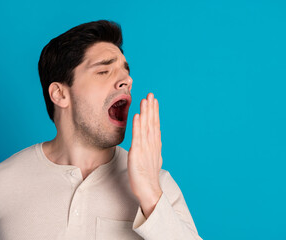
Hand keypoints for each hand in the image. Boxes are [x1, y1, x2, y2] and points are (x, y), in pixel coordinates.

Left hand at [128, 93, 162, 217]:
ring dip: (146, 113)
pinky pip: (138, 136)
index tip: (153, 101)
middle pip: (152, 123)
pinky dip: (138, 125)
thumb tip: (154, 139)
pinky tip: (137, 116)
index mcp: (155, 145)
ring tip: (145, 100)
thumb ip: (152, 148)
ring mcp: (145, 148)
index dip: (154, 112)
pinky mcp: (138, 153)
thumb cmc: (148, 177)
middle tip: (151, 94)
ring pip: (146, 127)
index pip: (155, 125)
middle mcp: (152, 144)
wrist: (149, 190)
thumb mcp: (152, 159)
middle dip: (151, 108)